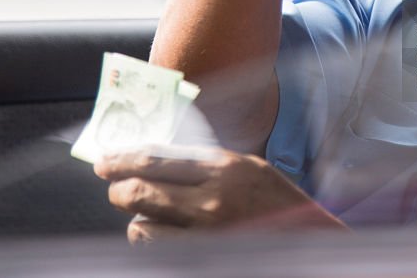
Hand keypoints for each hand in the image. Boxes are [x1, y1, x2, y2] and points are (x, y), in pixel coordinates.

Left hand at [95, 145, 345, 242]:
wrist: (312, 242)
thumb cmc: (278, 203)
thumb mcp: (247, 168)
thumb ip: (206, 164)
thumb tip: (157, 160)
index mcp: (223, 167)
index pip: (156, 158)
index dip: (123, 159)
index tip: (105, 162)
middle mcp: (212, 199)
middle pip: (140, 192)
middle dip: (118, 190)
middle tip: (115, 190)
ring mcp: (207, 234)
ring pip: (142, 228)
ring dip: (138, 223)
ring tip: (146, 219)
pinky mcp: (204, 258)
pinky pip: (159, 253)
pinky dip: (154, 244)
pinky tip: (163, 238)